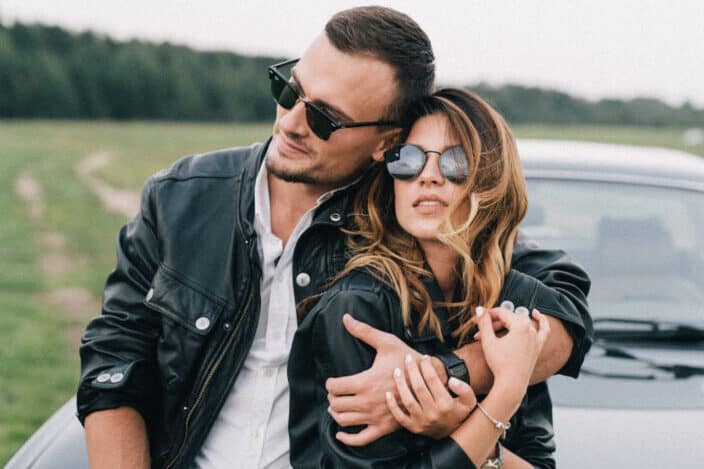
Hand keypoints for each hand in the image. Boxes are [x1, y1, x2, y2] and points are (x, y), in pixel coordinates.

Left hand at [326, 314, 420, 445]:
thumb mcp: (386, 342)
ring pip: (344, 420)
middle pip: (335, 404)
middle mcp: (367, 402)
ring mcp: (374, 417)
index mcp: (365, 382)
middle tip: (336, 392)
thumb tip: (346, 318)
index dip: (330, 383)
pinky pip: (360, 440)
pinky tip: (341, 434)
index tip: (333, 381)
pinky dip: (347, 438)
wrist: (429, 380)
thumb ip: (364, 331)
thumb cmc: (406, 359)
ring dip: (336, 413)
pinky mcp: (383, 428)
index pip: (334, 387)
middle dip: (332, 397)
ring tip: (338, 406)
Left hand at [385, 354, 476, 438]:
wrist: (453, 434)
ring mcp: (421, 421)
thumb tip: (451, 380)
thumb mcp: (469, 401)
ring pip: (407, 400)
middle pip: (418, 387)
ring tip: (397, 371)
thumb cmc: (458, 411)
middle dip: (412, 370)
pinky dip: (392, 405)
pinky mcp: (413, 428)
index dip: (427, 366)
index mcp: (446, 404)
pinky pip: (399, 417)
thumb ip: (464, 389)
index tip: (424, 357)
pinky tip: (388, 393)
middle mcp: (433, 413)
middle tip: (408, 358)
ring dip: (400, 384)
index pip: (432, 380)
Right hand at [475, 307, 549, 391]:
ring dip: (508, 323)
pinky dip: (541, 320)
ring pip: (522, 322)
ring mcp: (536, 338)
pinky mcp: (538, 346)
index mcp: (520, 325)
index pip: (501, 312)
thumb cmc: (500, 364)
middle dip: (494, 322)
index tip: (476, 320)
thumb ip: (484, 323)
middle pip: (510, 318)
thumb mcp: (488, 341)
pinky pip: (543, 329)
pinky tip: (536, 314)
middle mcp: (531, 329)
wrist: (511, 384)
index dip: (487, 315)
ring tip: (495, 325)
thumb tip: (479, 308)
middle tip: (481, 330)